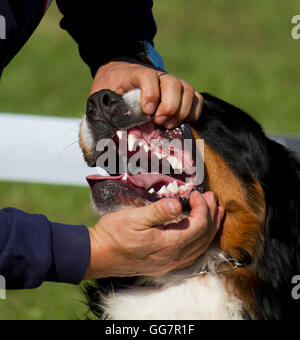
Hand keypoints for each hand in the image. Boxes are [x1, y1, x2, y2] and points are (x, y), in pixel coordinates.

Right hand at [83, 191, 223, 279]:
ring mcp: (170, 263)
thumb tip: (178, 204)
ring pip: (201, 247)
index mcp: (169, 244)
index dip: (202, 208)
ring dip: (210, 229)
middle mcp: (174, 257)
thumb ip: (158, 212)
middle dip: (212, 216)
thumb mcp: (133, 218)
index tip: (196, 193)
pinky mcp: (165, 265)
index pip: (199, 225)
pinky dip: (201, 241)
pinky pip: (192, 254)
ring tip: (215, 214)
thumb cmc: (114, 234)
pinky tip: (199, 234)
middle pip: (204, 237)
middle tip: (212, 198)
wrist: (98, 255)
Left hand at [90, 59, 203, 128]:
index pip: (147, 76)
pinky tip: (183, 122)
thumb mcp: (100, 97)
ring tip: (168, 126)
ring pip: (187, 90)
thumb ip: (104, 112)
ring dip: (182, 111)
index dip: (150, 93)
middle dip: (169, 107)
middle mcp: (156, 75)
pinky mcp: (180, 92)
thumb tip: (108, 140)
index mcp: (133, 74)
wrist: (119, 73)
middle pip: (172, 83)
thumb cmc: (109, 89)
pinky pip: (196, 98)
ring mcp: (170, 83)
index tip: (147, 112)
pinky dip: (194, 111)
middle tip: (159, 123)